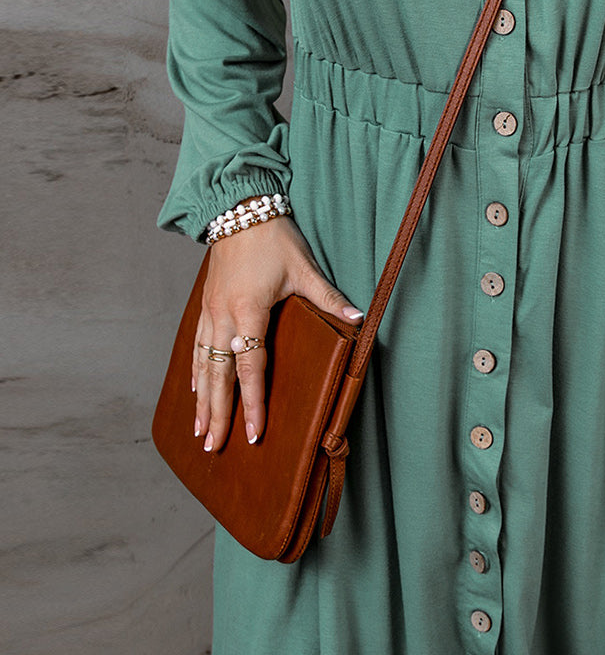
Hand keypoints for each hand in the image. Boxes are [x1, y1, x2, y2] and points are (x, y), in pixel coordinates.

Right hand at [190, 211, 364, 452]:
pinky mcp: (205, 305)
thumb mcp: (304, 268)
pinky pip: (197, 346)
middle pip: (219, 375)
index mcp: (249, 309)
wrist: (238, 208)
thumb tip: (359, 320)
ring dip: (202, 400)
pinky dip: (196, 372)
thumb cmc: (273, 238)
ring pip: (203, 364)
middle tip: (213, 447)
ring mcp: (210, 311)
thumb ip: (330, 298)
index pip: (251, 366)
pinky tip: (196, 391)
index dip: (253, 402)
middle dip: (217, 414)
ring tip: (200, 431)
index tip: (254, 432)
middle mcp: (224, 316)